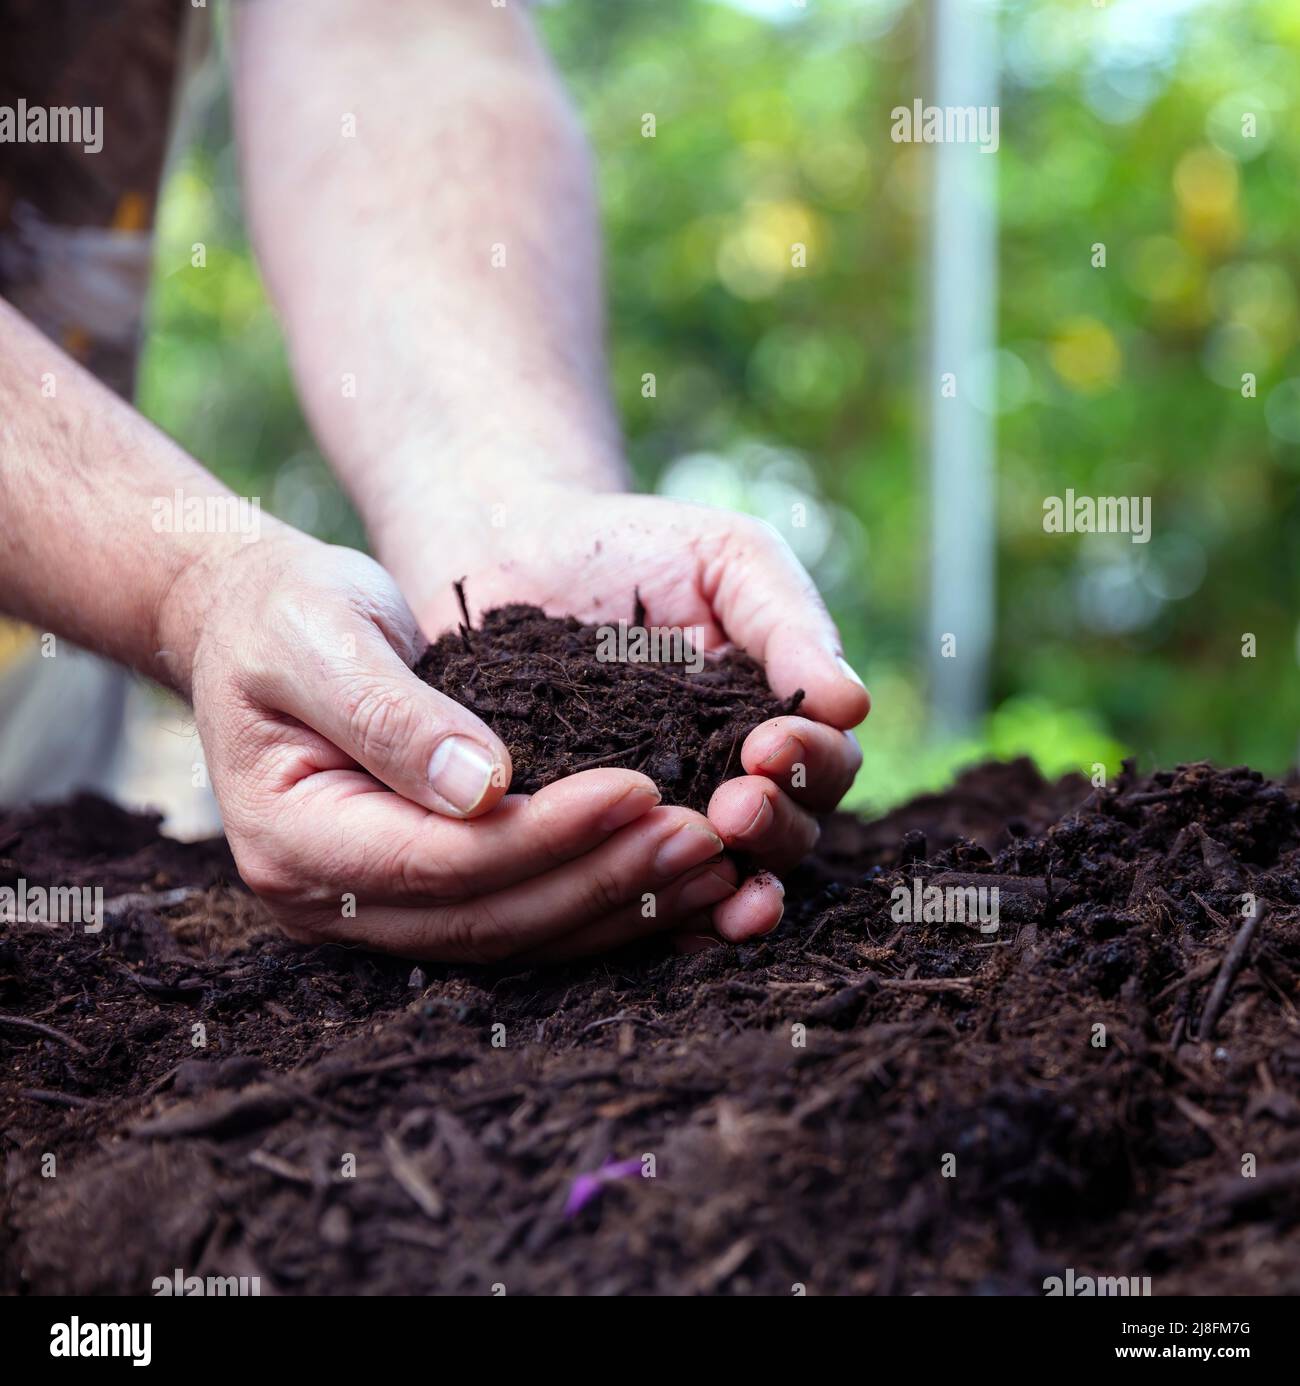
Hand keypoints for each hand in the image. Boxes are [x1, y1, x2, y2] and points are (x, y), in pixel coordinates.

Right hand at [161, 530, 756, 961]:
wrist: (256, 625)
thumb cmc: (283, 615)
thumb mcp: (320, 636)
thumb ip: (392, 713)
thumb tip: (483, 787)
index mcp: (293, 843)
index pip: (443, 862)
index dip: (548, 835)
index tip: (640, 788)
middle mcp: (331, 902)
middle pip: (489, 919)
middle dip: (603, 882)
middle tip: (704, 839)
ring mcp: (376, 912)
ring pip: (515, 937)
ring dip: (617, 908)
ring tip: (713, 867)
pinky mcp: (422, 898)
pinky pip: (522, 922)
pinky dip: (600, 907)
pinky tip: (673, 884)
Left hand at [387, 484, 869, 945]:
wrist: (515, 551)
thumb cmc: (635, 548)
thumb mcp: (728, 560)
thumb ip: (789, 624)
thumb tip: (853, 705)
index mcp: (775, 719)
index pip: (825, 764)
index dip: (810, 764)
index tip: (770, 745)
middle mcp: (731, 778)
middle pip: (787, 833)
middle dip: (772, 826)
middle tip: (735, 806)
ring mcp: (663, 813)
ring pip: (719, 873)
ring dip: (726, 880)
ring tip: (705, 853)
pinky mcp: (594, 837)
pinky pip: (638, 891)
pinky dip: (655, 912)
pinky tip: (649, 909)